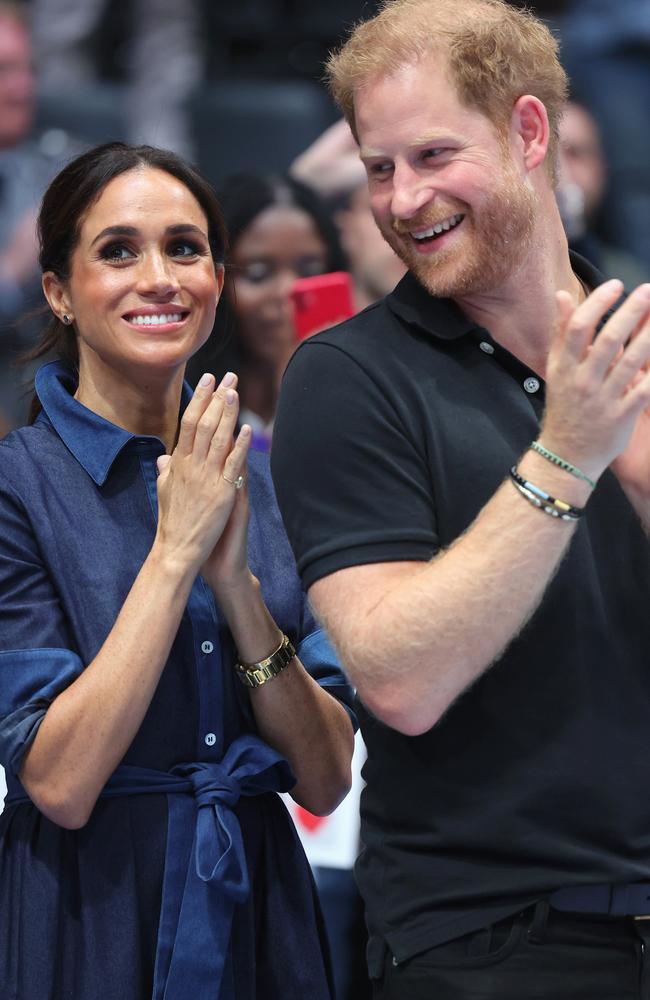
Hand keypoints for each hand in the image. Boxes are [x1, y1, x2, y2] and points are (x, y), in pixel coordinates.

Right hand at [154, 372, 250, 576]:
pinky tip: (247, 429)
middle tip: (227, 376)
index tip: (208, 382)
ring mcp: (206, 479)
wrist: (176, 552)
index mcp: (177, 465)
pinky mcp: (221, 494)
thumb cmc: (171, 525)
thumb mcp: (164, 493)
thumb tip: (165, 456)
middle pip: (203, 424)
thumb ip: (166, 472)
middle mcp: (190, 467)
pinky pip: (232, 465)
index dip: (199, 400)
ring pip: (217, 438)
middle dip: (216, 398)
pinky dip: (240, 446)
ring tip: (235, 391)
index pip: (188, 424)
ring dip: (228, 413)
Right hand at [541, 281, 649, 482]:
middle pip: (608, 340)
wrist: (566, 454)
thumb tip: (563, 295)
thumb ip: (562, 332)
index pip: (579, 327)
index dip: (598, 303)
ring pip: (631, 362)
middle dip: (630, 312)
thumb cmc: (564, 406)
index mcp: (564, 367)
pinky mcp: (621, 417)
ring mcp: (603, 400)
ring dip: (648, 336)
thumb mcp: (555, 369)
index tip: (616, 285)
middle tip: (647, 291)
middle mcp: (583, 381)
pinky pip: (644, 390)